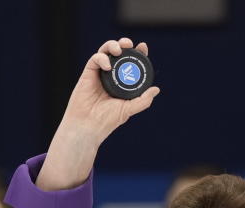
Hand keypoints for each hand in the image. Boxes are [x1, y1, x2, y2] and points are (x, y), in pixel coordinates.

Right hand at [37, 37, 160, 190]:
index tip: (143, 47)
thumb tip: (156, 89)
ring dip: (112, 45)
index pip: (131, 64)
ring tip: (119, 50)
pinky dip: (102, 58)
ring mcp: (99, 73)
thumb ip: (143, 100)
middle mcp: (111, 76)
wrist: (88, 125)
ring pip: (105, 51)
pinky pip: (95, 59)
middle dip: (124, 44)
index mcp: (122, 82)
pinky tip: (107, 66)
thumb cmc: (107, 120)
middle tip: (130, 44)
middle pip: (118, 54)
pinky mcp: (88, 73)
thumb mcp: (129, 109)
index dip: (138, 53)